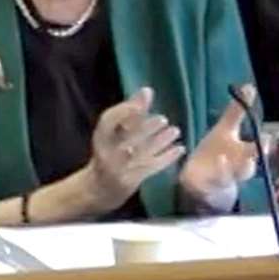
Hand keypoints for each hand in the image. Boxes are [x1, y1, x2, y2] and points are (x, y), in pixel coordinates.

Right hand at [86, 88, 181, 209]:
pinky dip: (166, 158)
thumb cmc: (110, 154)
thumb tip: (147, 90)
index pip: (107, 121)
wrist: (98, 189)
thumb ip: (130, 112)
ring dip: (160, 142)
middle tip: (163, 119)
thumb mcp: (114, 134)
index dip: (123, 111)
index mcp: (101, 137)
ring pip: (141, 153)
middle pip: (126, 138)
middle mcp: (106, 152)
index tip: (139, 103)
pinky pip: (151, 168)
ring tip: (176, 131)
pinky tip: (180, 148)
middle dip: (145, 128)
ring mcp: (118, 168)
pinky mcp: (130, 181)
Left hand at [177, 87, 266, 212]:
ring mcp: (220, 183)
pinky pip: (203, 191)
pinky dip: (201, 185)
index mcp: (243, 154)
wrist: (201, 181)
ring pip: (227, 179)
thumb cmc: (216, 152)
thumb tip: (248, 86)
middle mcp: (235, 170)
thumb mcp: (226, 130)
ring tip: (222, 159)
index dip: (263, 145)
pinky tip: (194, 178)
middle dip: (248, 162)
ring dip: (225, 171)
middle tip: (249, 156)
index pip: (258, 150)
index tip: (265, 138)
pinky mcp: (202, 193)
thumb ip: (237, 111)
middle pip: (246, 168)